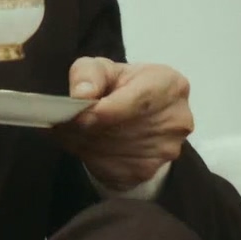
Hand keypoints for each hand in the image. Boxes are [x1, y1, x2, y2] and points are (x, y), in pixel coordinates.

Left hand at [53, 57, 192, 191]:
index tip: (79, 115)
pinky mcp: (148, 170)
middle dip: (87, 127)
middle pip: (122, 129)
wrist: (141, 116)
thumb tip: (81, 94)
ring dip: (84, 143)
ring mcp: (165, 149)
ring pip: (112, 151)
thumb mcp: (104, 68)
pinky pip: (110, 169)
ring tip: (73, 130)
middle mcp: (176, 119)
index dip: (105, 110)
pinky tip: (85, 144)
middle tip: (64, 122)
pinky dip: (90, 158)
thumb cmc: (121, 86)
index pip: (138, 101)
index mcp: (170, 85)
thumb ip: (89, 73)